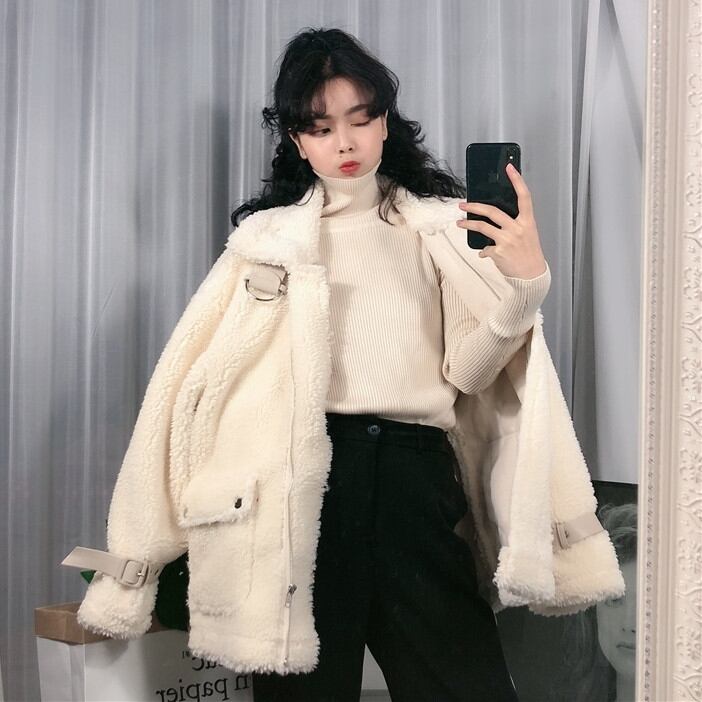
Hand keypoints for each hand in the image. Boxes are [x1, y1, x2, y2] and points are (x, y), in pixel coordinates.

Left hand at [455, 163, 546, 278]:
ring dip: (468, 225)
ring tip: (460, 223)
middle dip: (475, 206)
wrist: (531, 276)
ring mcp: (507, 240)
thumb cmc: (529, 253)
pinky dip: (484, 251)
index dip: (517, 180)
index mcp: (527, 221)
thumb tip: (495, 218)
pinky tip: (485, 253)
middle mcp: (517, 228)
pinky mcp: (498, 252)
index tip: (510, 167)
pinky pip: (485, 248)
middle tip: (464, 205)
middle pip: (493, 211)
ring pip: (482, 227)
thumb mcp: (527, 234)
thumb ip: (515, 224)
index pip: (524, 196)